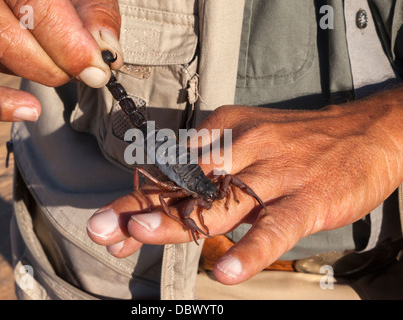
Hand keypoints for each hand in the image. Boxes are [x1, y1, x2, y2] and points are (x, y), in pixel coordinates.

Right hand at [0, 0, 122, 120]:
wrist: (35, 1)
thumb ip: (97, 17)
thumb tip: (107, 52)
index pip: (35, 6)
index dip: (69, 44)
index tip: (97, 68)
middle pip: (7, 37)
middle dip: (57, 65)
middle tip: (85, 72)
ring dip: (40, 74)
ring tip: (65, 72)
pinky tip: (30, 109)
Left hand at [87, 87, 402, 284]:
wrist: (364, 133)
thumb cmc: (297, 142)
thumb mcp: (248, 140)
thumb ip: (210, 167)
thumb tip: (170, 195)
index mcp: (225, 132)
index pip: (173, 168)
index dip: (138, 196)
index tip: (110, 222)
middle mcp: (244, 148)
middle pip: (186, 184)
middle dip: (143, 208)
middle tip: (104, 228)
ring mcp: (275, 173)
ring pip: (222, 201)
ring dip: (180, 219)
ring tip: (142, 234)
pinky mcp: (306, 199)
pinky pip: (275, 227)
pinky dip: (252, 249)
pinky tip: (230, 271)